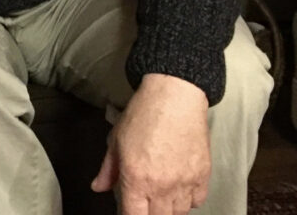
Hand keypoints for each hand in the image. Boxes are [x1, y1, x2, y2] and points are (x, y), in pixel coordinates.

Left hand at [92, 73, 210, 213]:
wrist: (174, 97)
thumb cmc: (142, 115)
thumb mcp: (116, 140)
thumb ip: (108, 169)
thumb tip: (97, 187)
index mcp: (136, 178)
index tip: (128, 211)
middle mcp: (162, 186)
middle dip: (148, 212)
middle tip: (143, 201)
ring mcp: (185, 183)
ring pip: (179, 213)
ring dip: (168, 209)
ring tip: (160, 195)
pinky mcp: (203, 176)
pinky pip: (197, 201)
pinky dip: (188, 200)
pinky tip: (178, 188)